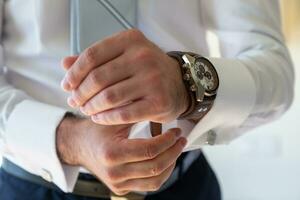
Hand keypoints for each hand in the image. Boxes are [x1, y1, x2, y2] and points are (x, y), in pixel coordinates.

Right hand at [56, 115, 186, 194]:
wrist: (78, 145)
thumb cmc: (95, 129)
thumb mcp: (113, 117)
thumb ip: (134, 113)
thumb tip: (159, 104)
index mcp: (112, 153)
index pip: (149, 150)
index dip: (167, 141)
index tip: (176, 132)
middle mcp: (114, 173)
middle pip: (155, 167)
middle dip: (173, 152)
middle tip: (181, 139)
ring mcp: (117, 184)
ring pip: (155, 181)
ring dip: (170, 164)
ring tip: (176, 149)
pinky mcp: (120, 188)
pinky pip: (148, 185)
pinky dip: (161, 174)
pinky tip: (165, 160)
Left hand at [61, 29, 188, 124]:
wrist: (179, 84)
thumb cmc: (147, 69)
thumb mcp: (123, 55)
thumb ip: (95, 59)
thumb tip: (65, 64)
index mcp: (131, 40)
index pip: (92, 55)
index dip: (74, 73)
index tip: (67, 85)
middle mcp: (143, 56)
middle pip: (98, 78)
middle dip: (80, 93)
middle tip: (74, 101)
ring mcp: (153, 79)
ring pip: (108, 97)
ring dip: (91, 107)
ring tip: (85, 109)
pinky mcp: (158, 102)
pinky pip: (122, 114)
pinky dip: (105, 118)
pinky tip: (98, 118)